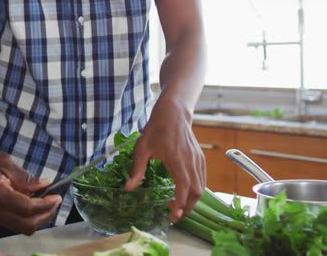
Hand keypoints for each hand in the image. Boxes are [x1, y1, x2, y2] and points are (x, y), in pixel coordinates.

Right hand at [0, 147, 61, 234]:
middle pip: (27, 225)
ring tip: (49, 202)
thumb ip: (24, 176)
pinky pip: (18, 224)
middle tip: (56, 200)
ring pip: (24, 228)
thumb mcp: (4, 161)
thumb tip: (45, 185)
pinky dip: (32, 217)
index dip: (45, 204)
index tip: (57, 196)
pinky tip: (36, 203)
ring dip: (40, 218)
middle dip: (46, 215)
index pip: (26, 208)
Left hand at [124, 99, 205, 222]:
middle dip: (187, 207)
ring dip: (191, 201)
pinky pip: (202, 180)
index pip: (183, 185)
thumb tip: (128, 188)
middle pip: (196, 191)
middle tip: (173, 216)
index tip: (174, 213)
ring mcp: (198, 160)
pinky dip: (195, 191)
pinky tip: (184, 194)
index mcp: (176, 159)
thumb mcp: (142, 148)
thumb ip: (137, 169)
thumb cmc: (156, 130)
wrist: (173, 114)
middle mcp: (191, 161)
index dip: (180, 201)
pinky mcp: (200, 159)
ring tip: (177, 207)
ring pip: (201, 187)